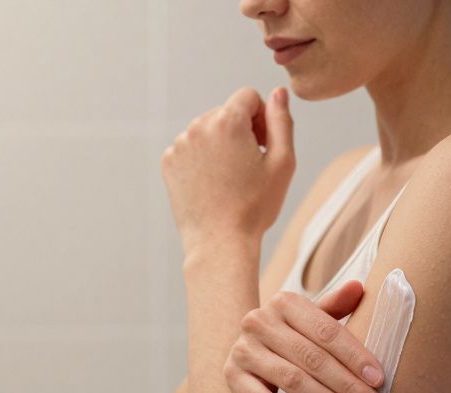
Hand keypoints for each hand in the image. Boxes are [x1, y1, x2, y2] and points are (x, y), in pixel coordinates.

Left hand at [160, 86, 295, 256]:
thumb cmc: (255, 206)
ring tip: (230, 177)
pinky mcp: (168, 162)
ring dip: (220, 144)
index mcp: (226, 121)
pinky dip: (201, 159)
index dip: (261, 118)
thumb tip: (278, 92)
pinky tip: (212, 183)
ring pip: (207, 130)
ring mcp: (179, 144)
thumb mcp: (283, 161)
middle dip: (239, 130)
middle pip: (225, 112)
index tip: (263, 145)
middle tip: (248, 165)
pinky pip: (190, 148)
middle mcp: (197, 126)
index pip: (248, 96)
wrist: (219, 243)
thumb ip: (281, 120)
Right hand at [223, 281, 386, 392]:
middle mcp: (259, 322)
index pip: (327, 331)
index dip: (355, 356)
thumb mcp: (313, 320)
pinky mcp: (232, 377)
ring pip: (291, 379)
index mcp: (284, 302)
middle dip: (348, 385)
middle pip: (312, 357)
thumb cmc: (294, 338)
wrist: (250, 353)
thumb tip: (359, 287)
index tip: (379, 380)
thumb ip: (336, 306)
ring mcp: (243, 350)